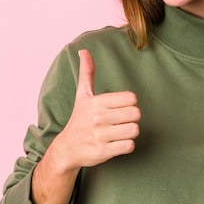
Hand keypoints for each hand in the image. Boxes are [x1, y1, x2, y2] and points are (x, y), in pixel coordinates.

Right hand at [49, 49, 140, 171]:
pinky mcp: (103, 152)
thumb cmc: (79, 119)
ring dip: (129, 132)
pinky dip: (126, 145)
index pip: (131, 98)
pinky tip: (116, 143)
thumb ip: (87, 73)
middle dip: (131, 118)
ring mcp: (100, 136)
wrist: (67, 148)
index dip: (129, 103)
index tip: (119, 108)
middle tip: (120, 121)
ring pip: (134, 130)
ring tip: (118, 132)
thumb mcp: (82, 95)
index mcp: (96, 102)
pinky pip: (129, 146)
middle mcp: (98, 118)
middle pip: (136, 114)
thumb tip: (84, 51)